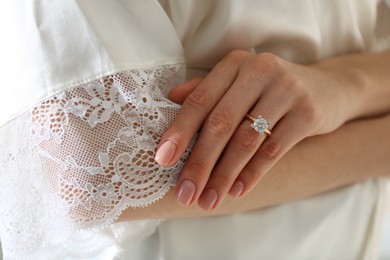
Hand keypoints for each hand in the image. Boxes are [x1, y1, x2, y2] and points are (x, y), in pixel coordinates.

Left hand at [155, 50, 360, 209]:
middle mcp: (260, 70)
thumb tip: (171, 100)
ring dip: (223, 175)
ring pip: (246, 140)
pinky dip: (252, 174)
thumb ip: (207, 90)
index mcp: (235, 63)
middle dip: (199, 163)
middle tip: (185, 193)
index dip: (179, 131)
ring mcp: (287, 90)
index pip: (200, 100)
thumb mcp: (240, 82)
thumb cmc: (271, 90)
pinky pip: (273, 150)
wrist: (329, 88)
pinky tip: (236, 190)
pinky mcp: (307, 112)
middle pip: (221, 123)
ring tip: (209, 199)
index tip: (163, 161)